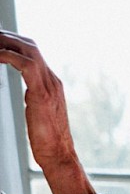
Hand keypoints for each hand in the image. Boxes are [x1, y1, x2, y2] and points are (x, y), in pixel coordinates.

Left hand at [0, 32, 78, 180]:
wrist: (59, 156)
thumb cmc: (48, 141)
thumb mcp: (41, 113)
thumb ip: (37, 99)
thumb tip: (30, 96)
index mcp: (53, 84)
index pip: (34, 53)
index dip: (15, 44)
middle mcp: (53, 81)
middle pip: (31, 45)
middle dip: (9, 37)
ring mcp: (50, 86)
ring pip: (28, 49)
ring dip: (7, 42)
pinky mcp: (42, 94)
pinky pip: (24, 64)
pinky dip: (8, 55)